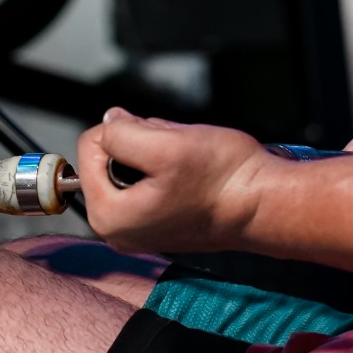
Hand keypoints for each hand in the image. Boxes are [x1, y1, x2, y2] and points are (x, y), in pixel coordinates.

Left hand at [76, 107, 268, 255]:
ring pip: (132, 162)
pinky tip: (191, 173)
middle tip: (176, 154)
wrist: (263, 205)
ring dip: (158, 151)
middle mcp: (117, 230)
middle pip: (110, 156)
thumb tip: (108, 122)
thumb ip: (122, 132)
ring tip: (188, 163)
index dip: (123, 130)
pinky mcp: (159, 220)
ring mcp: (139, 227)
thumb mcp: (166, 145)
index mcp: (108, 217)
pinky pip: (150, 178)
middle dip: (141, 143)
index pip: (90, 147)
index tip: (157, 141)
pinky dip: (168, 165)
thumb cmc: (222, 180)